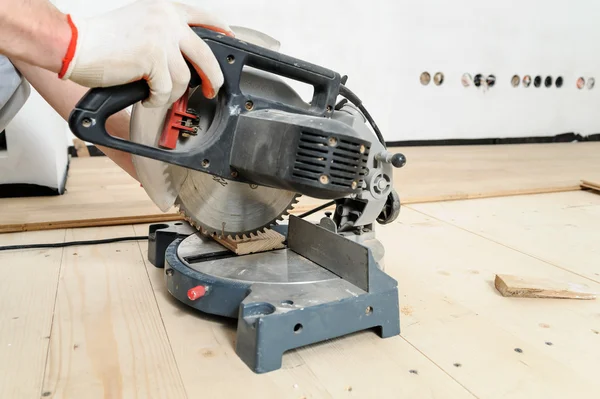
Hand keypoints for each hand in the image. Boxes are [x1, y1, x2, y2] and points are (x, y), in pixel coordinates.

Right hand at [59, 0, 232, 106]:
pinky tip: (144, 96)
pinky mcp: (153, 58)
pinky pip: (167, 90)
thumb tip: (188, 58)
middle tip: (212, 89)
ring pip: (185, 78)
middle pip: (208, 55)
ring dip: (171, 93)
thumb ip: (166, 35)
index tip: (230, 45)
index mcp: (166, 9)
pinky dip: (156, 99)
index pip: (207, 18)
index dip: (222, 32)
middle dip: (214, 78)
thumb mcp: (142, 25)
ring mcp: (162, 38)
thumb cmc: (102, 40)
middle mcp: (167, 20)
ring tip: (154, 92)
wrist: (74, 44)